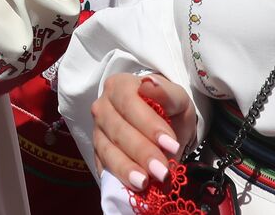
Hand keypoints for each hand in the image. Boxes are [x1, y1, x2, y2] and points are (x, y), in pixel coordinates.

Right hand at [91, 73, 196, 190]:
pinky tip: (129, 187)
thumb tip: (150, 85)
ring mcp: (97, 130)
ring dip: (125, 168)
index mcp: (120, 86)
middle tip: (162, 171)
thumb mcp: (177, 98)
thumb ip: (167, 93)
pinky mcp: (97, 152)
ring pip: (107, 149)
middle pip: (118, 129)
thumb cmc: (168, 108)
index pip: (129, 103)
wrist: (162, 122)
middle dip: (141, 152)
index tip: (171, 144)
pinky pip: (102, 165)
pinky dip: (115, 177)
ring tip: (144, 183)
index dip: (149, 124)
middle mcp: (103, 106)